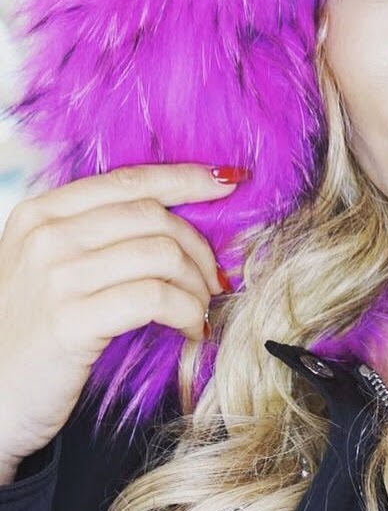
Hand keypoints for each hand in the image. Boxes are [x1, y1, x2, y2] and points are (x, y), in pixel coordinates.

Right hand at [0, 163, 247, 483]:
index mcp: (42, 212)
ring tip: (201, 308)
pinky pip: (156, 298)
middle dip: (199, 247)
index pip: (131, 180)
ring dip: (198, 284)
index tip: (231, 180)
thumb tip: (183, 215)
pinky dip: (188, 312)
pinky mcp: (69, 321)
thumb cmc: (33, 332)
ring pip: (162, 255)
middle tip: (214, 278)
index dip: (188, 178)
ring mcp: (55, 276)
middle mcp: (46, 235)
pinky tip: (192, 329)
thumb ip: (99, 234)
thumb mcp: (52, 267)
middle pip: (154, 216)